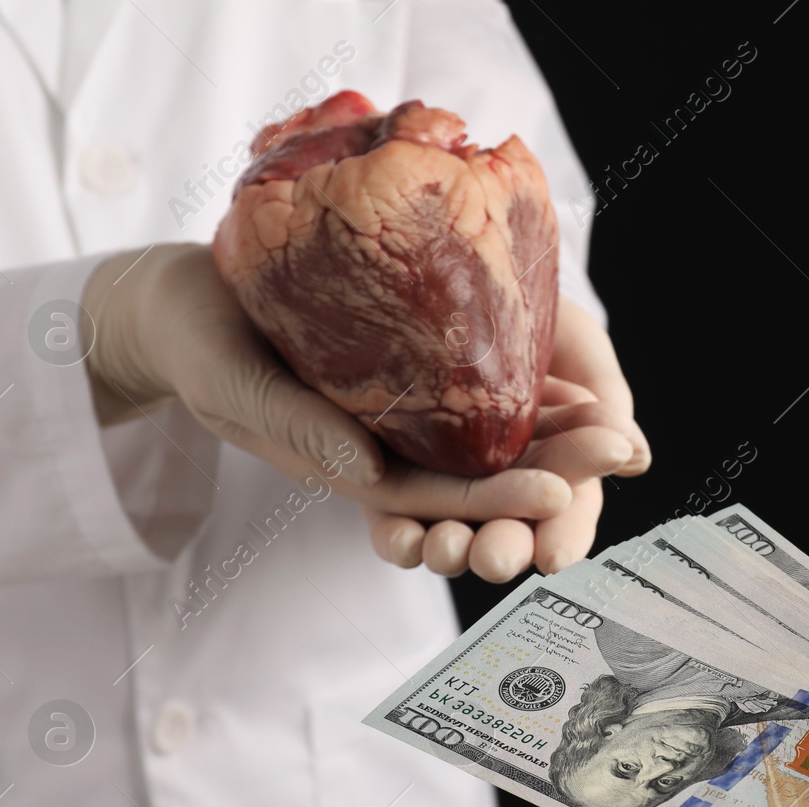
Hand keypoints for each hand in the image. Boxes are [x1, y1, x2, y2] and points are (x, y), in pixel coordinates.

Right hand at [84, 246, 646, 579]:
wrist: (187, 302)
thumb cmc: (200, 343)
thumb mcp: (239, 385)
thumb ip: (298, 428)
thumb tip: (367, 472)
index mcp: (346, 467)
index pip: (432, 498)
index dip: (495, 501)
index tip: (560, 496)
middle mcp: (388, 449)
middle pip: (479, 475)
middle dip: (552, 473)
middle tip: (621, 452)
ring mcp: (402, 414)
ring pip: (489, 440)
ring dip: (555, 442)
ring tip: (620, 434)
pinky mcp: (410, 375)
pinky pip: (477, 394)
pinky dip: (530, 397)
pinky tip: (583, 391)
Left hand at [361, 293, 650, 578]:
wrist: (457, 270)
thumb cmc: (533, 309)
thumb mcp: (578, 346)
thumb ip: (605, 404)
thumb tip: (636, 458)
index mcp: (557, 459)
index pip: (567, 509)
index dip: (563, 536)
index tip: (553, 556)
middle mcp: (503, 480)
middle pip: (506, 528)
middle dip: (503, 547)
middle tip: (496, 558)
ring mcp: (446, 481)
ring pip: (450, 533)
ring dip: (448, 551)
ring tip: (447, 548)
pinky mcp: (391, 474)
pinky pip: (392, 518)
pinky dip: (396, 537)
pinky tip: (402, 541)